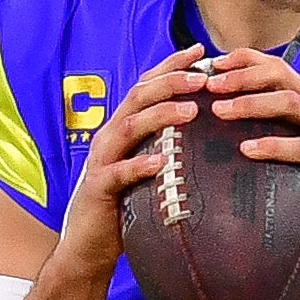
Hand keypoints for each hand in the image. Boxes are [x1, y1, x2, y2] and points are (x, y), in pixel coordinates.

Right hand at [44, 45, 209, 298]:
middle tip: (205, 76)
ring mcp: (103, 161)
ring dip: (160, 115)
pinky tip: (162, 162)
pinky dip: (140, 165)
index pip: (148, 87)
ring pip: (129, 127)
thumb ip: (169, 148)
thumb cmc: (126, 207)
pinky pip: (119, 173)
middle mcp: (111, 137)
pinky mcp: (98, 189)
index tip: (202, 51)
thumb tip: (210, 131)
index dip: (172, 66)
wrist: (89, 248)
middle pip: (139, 97)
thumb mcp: (150, 170)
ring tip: (191, 110)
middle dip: (171, 82)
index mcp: (125, 129)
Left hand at [203, 49, 299, 234]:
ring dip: (250, 104)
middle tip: (210, 86)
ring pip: (287, 102)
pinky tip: (247, 150)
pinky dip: (272, 146)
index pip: (275, 65)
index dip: (242, 60)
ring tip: (220, 111)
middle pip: (279, 75)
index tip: (211, 66)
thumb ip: (281, 123)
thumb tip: (235, 118)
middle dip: (241, 76)